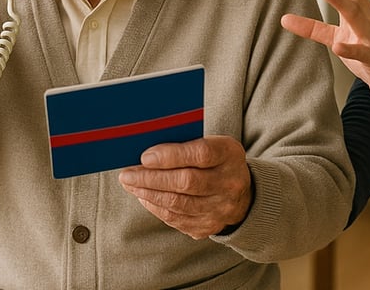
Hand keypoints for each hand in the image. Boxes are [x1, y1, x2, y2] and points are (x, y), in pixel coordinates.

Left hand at [118, 136, 251, 239]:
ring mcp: (220, 208)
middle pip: (186, 182)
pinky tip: (144, 196)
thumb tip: (147, 150)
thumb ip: (185, 143)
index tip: (145, 156)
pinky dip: (156, 207)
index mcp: (229, 155)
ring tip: (130, 184)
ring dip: (148, 193)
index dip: (171, 156)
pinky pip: (176, 219)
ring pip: (178, 203)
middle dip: (151, 178)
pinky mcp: (208, 226)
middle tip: (127, 174)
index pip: (201, 154)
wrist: (242, 195)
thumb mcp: (212, 144)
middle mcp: (229, 183)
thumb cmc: (217, 162)